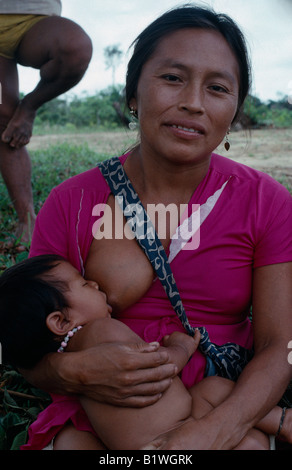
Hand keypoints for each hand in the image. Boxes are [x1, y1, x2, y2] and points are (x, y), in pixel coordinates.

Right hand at [62, 341, 177, 406]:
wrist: (78, 373)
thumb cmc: (97, 355)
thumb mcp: (118, 345)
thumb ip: (139, 347)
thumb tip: (156, 345)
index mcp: (130, 360)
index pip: (155, 359)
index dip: (164, 358)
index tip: (167, 356)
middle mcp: (130, 377)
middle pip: (156, 374)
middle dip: (168, 371)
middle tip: (175, 368)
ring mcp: (126, 390)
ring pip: (152, 389)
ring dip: (164, 384)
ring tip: (170, 380)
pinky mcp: (121, 400)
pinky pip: (142, 401)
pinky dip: (152, 398)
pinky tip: (158, 394)